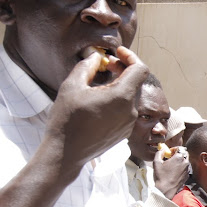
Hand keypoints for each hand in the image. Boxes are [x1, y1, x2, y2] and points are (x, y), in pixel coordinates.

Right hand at [42, 46, 147, 178]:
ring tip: (99, 83)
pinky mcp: (124, 132)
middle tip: (105, 65)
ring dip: (120, 85)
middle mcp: (131, 110)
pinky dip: (118, 99)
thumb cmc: (66, 120)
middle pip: (136, 82)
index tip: (117, 53)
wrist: (66, 154)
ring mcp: (129, 123)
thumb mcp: (72, 86)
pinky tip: (100, 100)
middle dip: (123, 69)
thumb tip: (96, 56)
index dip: (130, 57)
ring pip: (131, 96)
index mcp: (122, 97)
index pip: (140, 69)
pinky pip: (127, 110)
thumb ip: (87, 66)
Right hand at [153, 149, 189, 198]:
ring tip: (173, 165)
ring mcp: (187, 169)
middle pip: (184, 153)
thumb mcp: (156, 162)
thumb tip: (162, 149)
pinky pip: (186, 168)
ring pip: (186, 161)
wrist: (166, 189)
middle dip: (179, 154)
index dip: (174, 149)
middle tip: (172, 158)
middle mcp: (185, 162)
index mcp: (179, 157)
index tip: (169, 153)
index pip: (180, 148)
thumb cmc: (161, 176)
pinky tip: (175, 172)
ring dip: (181, 160)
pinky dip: (182, 167)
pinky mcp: (187, 175)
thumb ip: (159, 153)